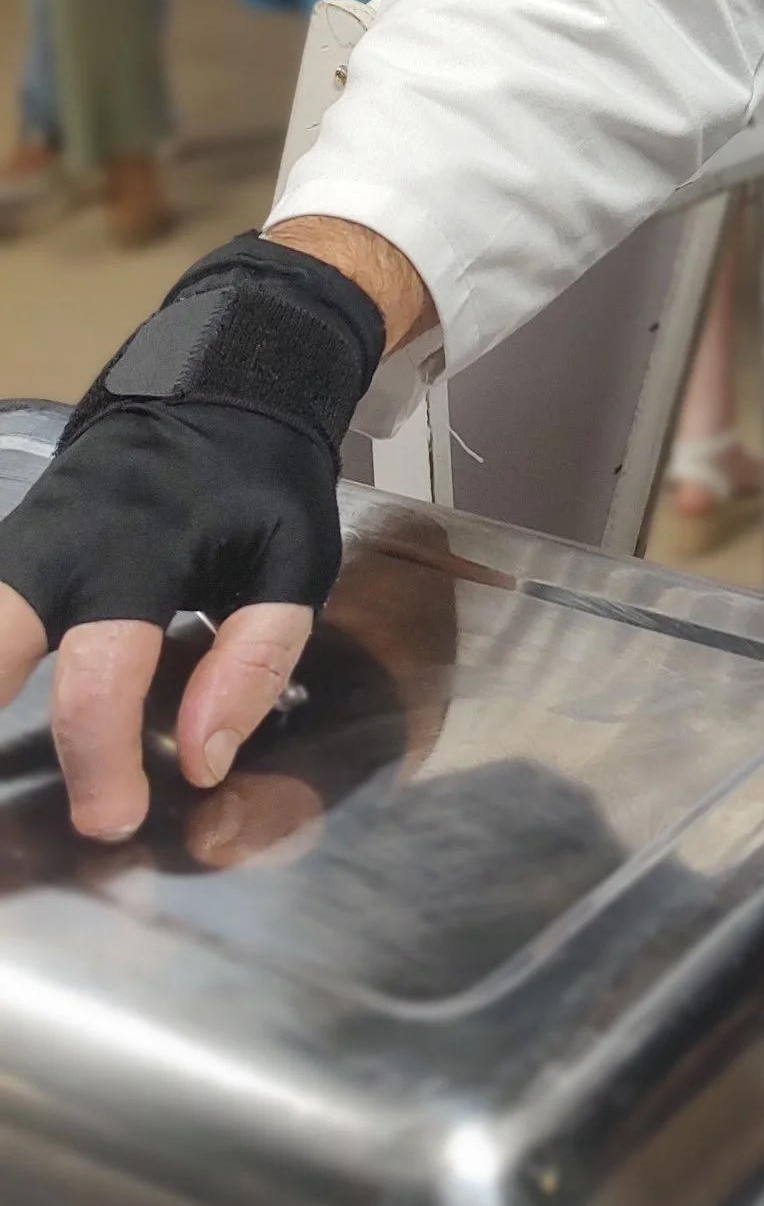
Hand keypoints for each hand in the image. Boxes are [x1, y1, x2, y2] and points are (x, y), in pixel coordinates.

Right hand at [0, 233, 394, 837]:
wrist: (219, 384)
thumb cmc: (261, 482)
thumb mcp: (292, 561)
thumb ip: (254, 661)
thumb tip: (202, 759)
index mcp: (138, 552)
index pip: (100, 672)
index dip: (101, 760)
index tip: (114, 822)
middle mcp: (55, 547)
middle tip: (2, 813)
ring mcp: (18, 543)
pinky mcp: (6, 550)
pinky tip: (1, 696)